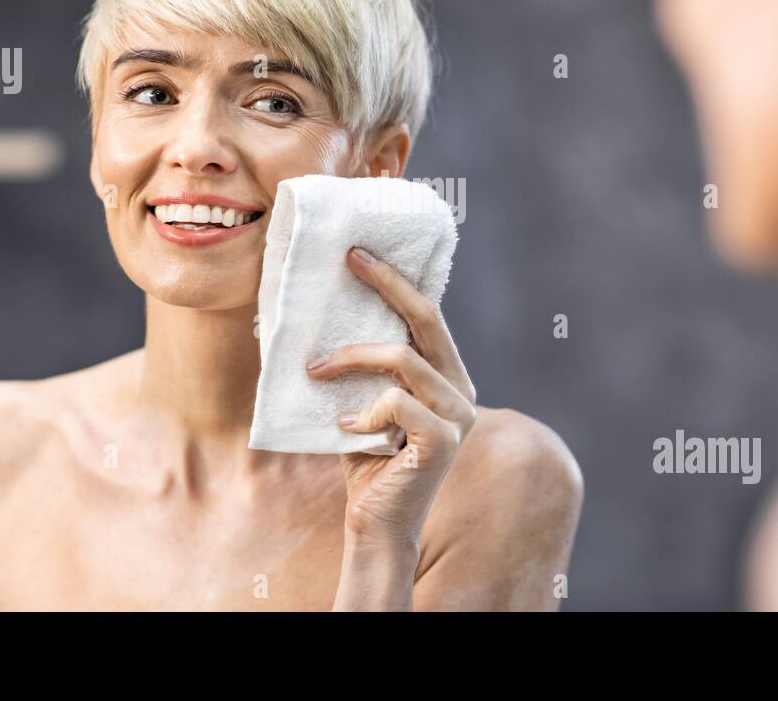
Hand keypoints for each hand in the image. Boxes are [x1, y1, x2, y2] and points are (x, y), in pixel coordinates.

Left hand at [306, 246, 477, 551]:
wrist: (376, 525)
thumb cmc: (365, 460)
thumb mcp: (364, 398)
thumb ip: (365, 364)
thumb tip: (326, 311)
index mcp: (448, 376)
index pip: (427, 315)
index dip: (394, 280)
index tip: (358, 253)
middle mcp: (462, 390)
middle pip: (427, 319)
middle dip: (386, 284)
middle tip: (349, 261)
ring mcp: (458, 416)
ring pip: (402, 358)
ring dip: (350, 359)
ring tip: (316, 371)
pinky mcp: (443, 441)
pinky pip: (396, 401)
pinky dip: (363, 411)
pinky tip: (345, 429)